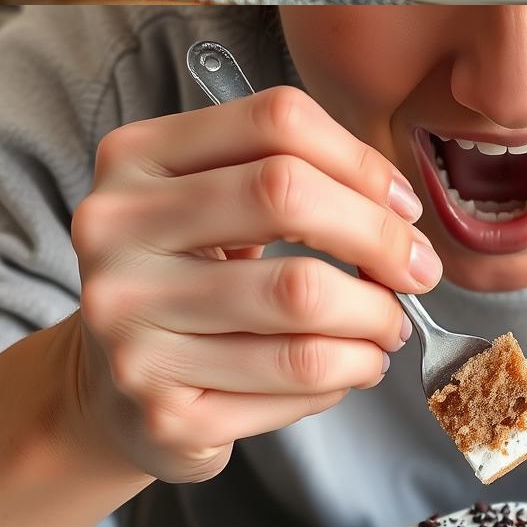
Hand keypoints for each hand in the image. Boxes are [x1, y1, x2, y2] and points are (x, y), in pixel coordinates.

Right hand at [67, 85, 437, 484]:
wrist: (110, 393)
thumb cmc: (184, 282)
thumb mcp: (209, 204)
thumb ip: (288, 179)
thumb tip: (398, 213)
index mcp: (133, 159)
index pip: (273, 121)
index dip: (359, 159)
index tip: (400, 206)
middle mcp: (114, 231)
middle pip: (285, 195)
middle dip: (378, 235)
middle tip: (416, 270)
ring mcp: (127, 322)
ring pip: (301, 299)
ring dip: (375, 317)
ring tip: (387, 326)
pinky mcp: (160, 406)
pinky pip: (294, 382)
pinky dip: (345, 373)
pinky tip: (344, 368)